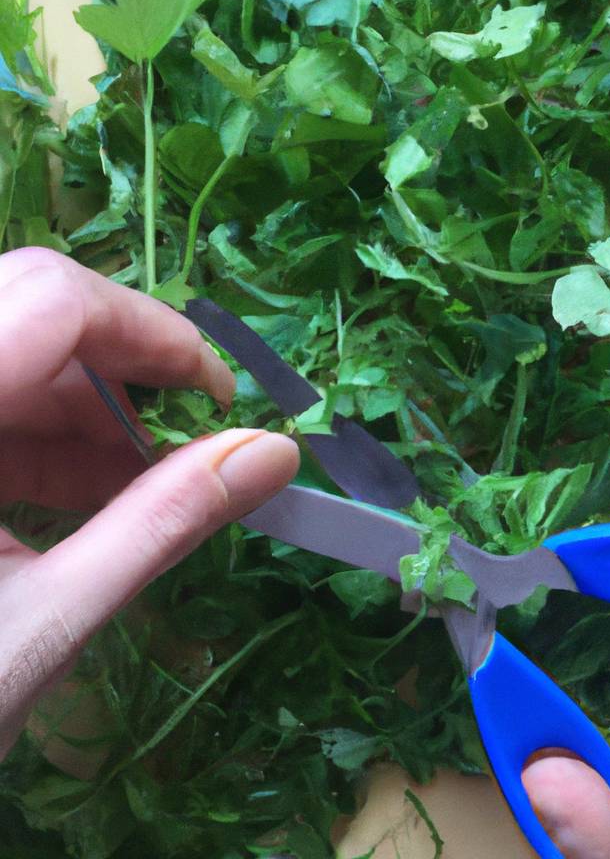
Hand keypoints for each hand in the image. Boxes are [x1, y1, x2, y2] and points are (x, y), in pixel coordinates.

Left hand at [0, 248, 298, 757]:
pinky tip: (91, 490)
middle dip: (128, 368)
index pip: (52, 300)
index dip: (153, 332)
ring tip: (148, 480)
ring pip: (15, 345)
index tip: (220, 403)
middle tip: (188, 441)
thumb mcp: (46, 619)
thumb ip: (163, 524)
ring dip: (93, 405)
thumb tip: (275, 455)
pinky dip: (50, 433)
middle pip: (33, 306)